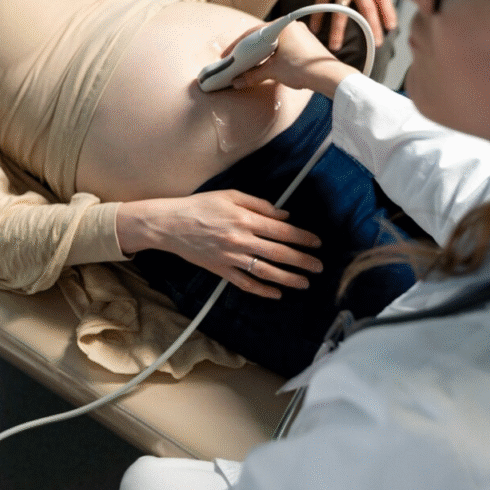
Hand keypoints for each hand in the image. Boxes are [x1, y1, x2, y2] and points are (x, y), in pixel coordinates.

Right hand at [117, 190, 322, 298]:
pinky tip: (276, 293)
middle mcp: (240, 240)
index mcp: (245, 219)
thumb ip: (259, 205)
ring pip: (265, 271)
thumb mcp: (230, 196)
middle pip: (278, 253)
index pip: (281, 230)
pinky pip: (244, 283)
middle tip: (319, 266)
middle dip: (302, 260)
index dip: (302, 237)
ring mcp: (230, 257)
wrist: (170, 224)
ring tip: (304, 283)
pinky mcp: (220, 269)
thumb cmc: (200, 206)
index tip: (316, 243)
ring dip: (288, 278)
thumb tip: (284, 215)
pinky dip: (262, 290)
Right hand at [227, 21, 358, 96]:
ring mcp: (299, 35)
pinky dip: (271, 56)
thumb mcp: (272, 71)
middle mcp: (291, 26)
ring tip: (247, 65)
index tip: (227, 55)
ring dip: (259, 54)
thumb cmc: (303, 68)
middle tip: (234, 61)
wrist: (329, 76)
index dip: (237, 46)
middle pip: (262, 38)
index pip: (253, 33)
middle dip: (247, 50)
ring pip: (272, 44)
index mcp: (283, 26)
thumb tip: (237, 81)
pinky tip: (264, 65)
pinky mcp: (304, 45)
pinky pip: (282, 48)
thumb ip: (252, 75)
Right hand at [308, 0, 396, 50]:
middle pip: (367, 9)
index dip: (388, 14)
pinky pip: (321, 5)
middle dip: (372, 28)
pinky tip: (315, 30)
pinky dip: (317, 18)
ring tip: (336, 46)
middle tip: (375, 43)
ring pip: (342, 12)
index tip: (391, 28)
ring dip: (338, 31)